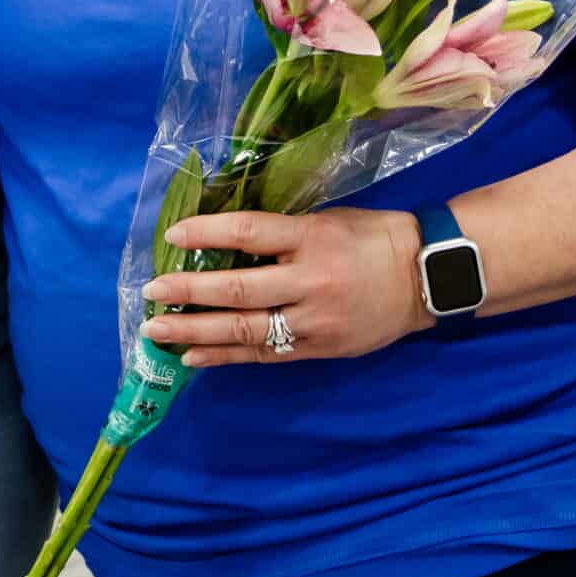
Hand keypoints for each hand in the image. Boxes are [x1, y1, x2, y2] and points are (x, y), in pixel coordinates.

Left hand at [137, 207, 432, 368]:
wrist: (425, 275)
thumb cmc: (370, 237)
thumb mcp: (326, 219)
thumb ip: (280, 233)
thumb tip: (223, 239)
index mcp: (311, 237)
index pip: (249, 231)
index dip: (207, 232)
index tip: (173, 235)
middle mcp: (310, 280)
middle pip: (240, 289)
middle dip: (189, 292)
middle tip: (150, 293)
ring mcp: (314, 320)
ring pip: (247, 330)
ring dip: (196, 332)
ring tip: (157, 331)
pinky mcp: (319, 348)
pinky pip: (265, 355)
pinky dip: (226, 356)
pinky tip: (194, 356)